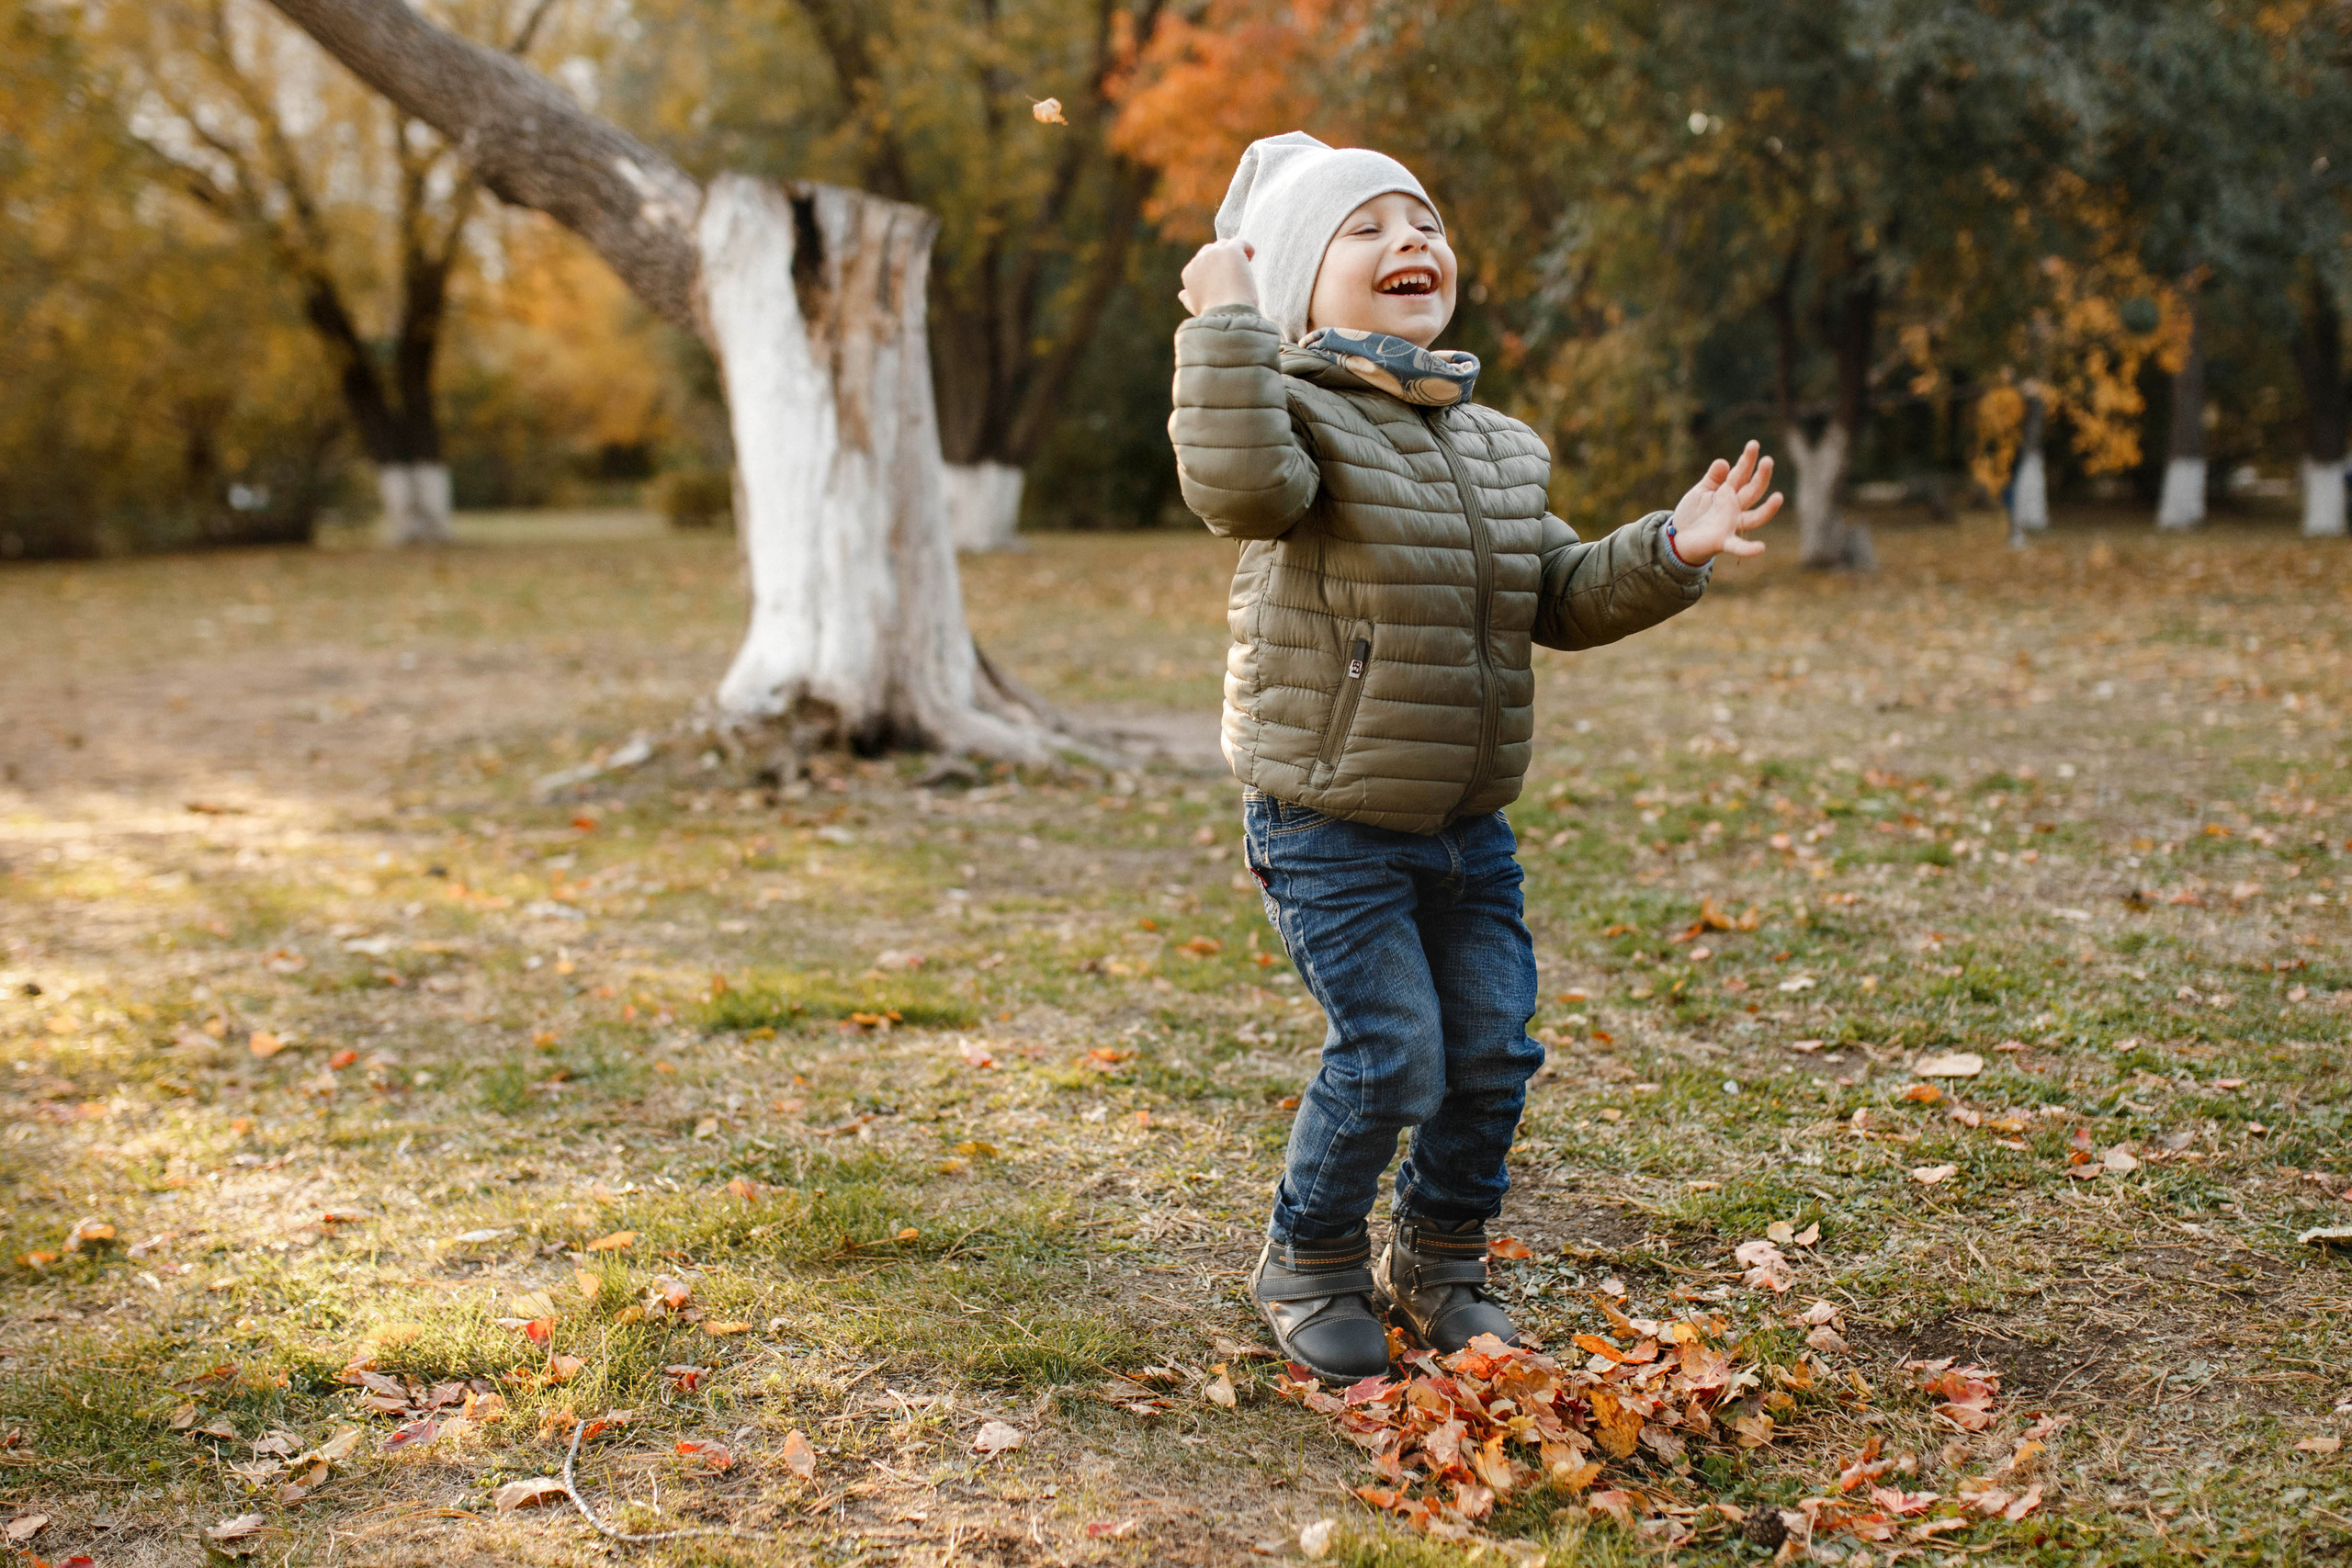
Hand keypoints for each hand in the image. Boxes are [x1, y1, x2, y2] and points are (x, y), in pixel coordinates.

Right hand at [1179, 238, 1258, 316]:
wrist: (1227, 313)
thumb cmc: (1214, 314)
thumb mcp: (1196, 307)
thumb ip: (1188, 298)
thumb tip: (1182, 294)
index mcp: (1189, 273)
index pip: (1201, 262)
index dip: (1214, 269)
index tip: (1224, 280)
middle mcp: (1199, 260)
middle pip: (1212, 249)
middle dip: (1222, 258)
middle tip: (1234, 273)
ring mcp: (1214, 253)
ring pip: (1225, 244)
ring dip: (1234, 253)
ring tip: (1244, 266)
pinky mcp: (1230, 250)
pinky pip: (1240, 242)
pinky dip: (1247, 248)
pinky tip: (1250, 257)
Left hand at [1669, 440, 1781, 563]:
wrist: (1678, 536)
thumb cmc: (1693, 512)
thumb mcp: (1701, 491)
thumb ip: (1713, 478)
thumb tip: (1723, 461)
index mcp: (1728, 492)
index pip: (1741, 474)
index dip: (1747, 460)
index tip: (1754, 444)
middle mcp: (1735, 507)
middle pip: (1752, 491)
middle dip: (1761, 477)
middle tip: (1768, 461)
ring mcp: (1732, 524)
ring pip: (1755, 517)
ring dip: (1768, 509)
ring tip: (1778, 498)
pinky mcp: (1724, 541)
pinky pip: (1739, 546)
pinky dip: (1749, 549)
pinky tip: (1761, 548)